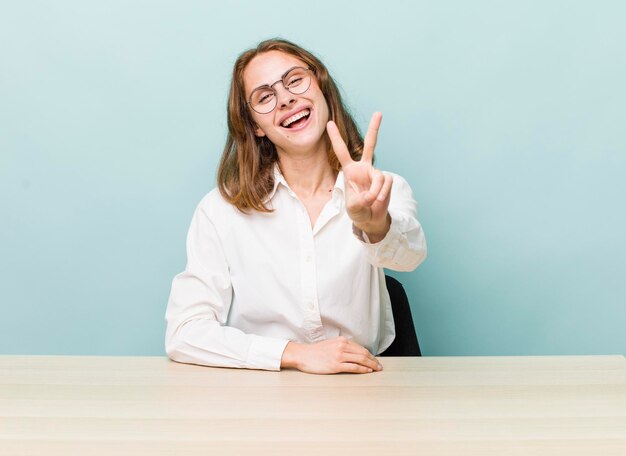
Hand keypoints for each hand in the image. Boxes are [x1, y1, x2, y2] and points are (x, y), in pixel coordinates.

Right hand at [281, 337, 382, 373]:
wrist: (302, 355)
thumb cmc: (315, 352)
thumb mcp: (331, 344)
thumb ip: (342, 347)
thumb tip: (354, 353)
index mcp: (341, 340)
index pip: (361, 348)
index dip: (370, 354)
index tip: (374, 359)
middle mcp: (342, 346)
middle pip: (363, 353)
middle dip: (373, 360)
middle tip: (379, 366)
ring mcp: (339, 356)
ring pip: (361, 360)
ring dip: (371, 365)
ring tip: (376, 369)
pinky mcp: (336, 365)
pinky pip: (354, 367)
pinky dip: (363, 370)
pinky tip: (368, 372)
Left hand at [326, 112, 392, 240]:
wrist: (371, 218)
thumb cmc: (358, 211)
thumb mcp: (352, 208)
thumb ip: (359, 202)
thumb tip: (371, 196)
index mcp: (350, 170)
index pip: (342, 151)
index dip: (336, 138)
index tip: (329, 123)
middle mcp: (364, 167)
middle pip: (371, 145)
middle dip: (374, 129)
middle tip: (378, 113)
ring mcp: (376, 173)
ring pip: (378, 176)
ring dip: (375, 191)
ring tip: (372, 201)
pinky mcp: (386, 179)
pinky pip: (386, 183)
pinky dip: (382, 193)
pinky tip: (379, 200)